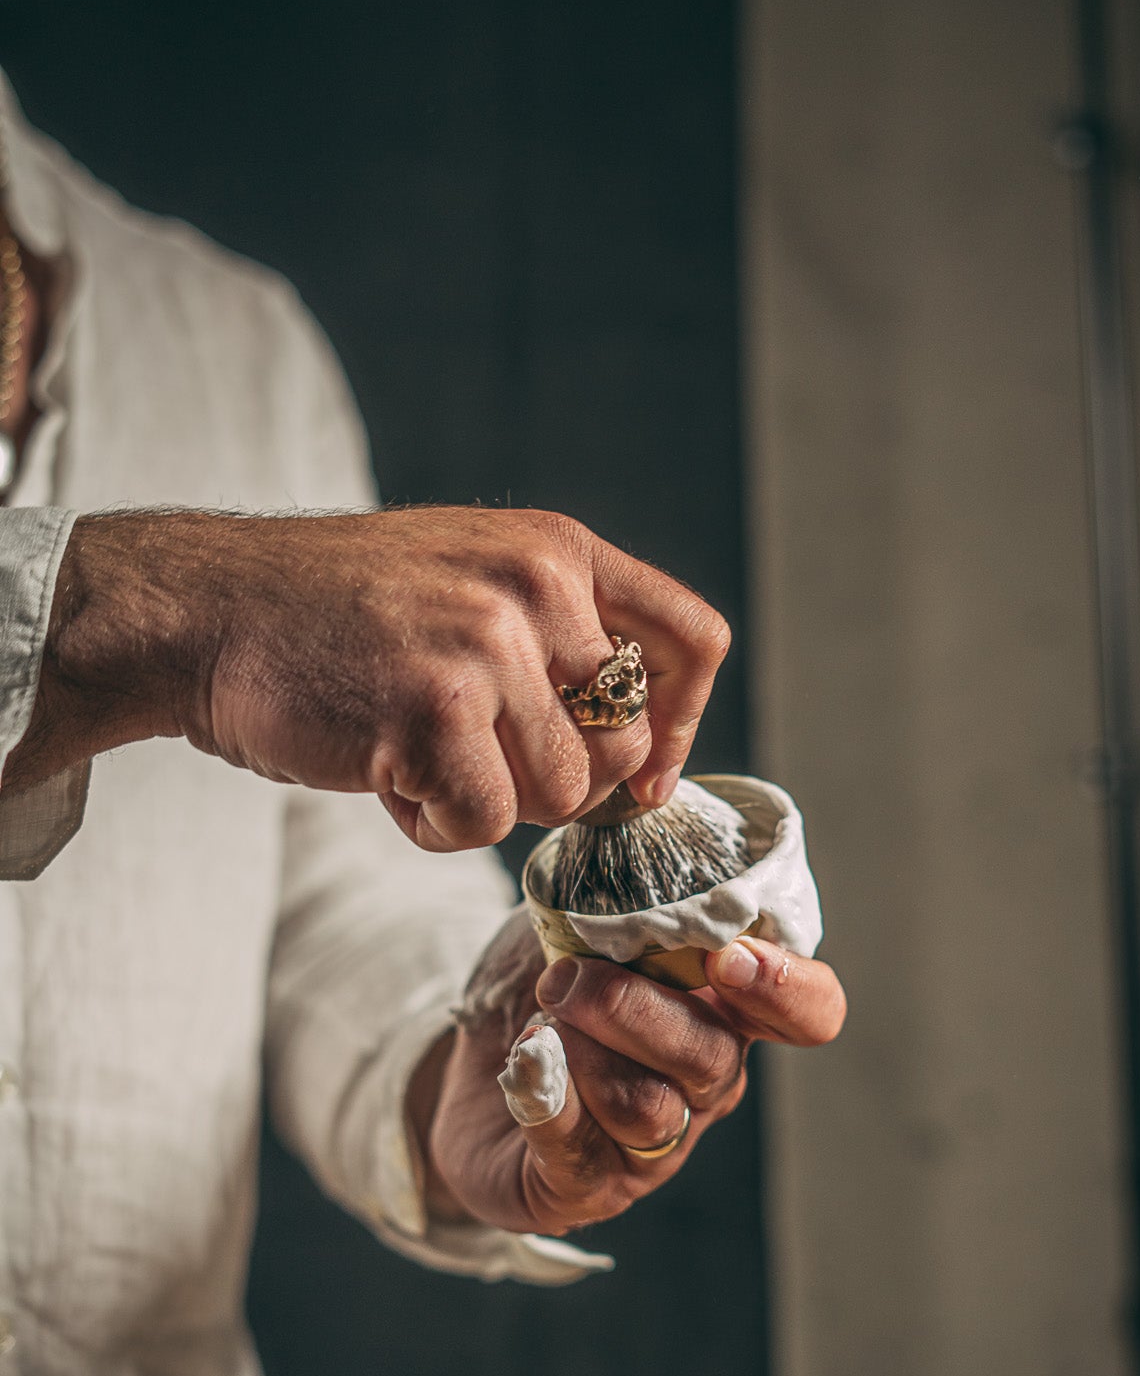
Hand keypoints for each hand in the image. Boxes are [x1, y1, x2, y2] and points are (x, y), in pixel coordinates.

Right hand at [4, 506, 729, 844]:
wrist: (209, 610)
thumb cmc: (341, 615)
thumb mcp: (472, 577)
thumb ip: (559, 638)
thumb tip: (644, 757)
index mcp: (558, 550)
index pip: (695, 641)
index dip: (683, 723)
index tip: (640, 771)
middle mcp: (536, 586)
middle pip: (624, 745)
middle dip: (559, 780)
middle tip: (477, 757)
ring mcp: (485, 646)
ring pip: (559, 794)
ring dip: (488, 801)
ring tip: (418, 754)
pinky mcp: (433, 712)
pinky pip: (484, 824)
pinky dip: (433, 825)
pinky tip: (385, 776)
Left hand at [416, 915, 845, 1233]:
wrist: (461, 1064)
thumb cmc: (540, 985)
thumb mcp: (577, 921)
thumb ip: (614, 895)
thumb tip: (622, 851)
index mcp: (725, 1009)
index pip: (810, 1011)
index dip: (787, 987)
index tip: (727, 957)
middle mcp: (706, 1082)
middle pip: (713, 1058)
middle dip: (631, 1008)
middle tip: (561, 978)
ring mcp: (655, 1144)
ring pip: (648, 1107)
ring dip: (581, 1053)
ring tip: (534, 1023)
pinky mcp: (587, 1186)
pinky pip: (578, 1151)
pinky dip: (546, 1099)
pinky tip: (522, 1062)